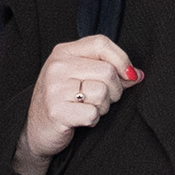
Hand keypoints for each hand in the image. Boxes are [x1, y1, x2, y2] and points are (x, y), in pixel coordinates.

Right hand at [19, 34, 139, 174]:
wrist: (36, 131)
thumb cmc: (62, 102)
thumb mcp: (80, 77)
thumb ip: (108, 71)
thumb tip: (137, 74)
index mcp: (63, 52)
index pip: (101, 43)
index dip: (122, 60)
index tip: (128, 75)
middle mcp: (57, 66)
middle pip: (107, 71)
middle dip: (115, 91)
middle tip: (103, 100)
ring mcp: (55, 88)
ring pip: (102, 93)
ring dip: (103, 107)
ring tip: (88, 109)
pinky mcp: (56, 111)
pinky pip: (93, 113)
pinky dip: (93, 120)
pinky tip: (80, 120)